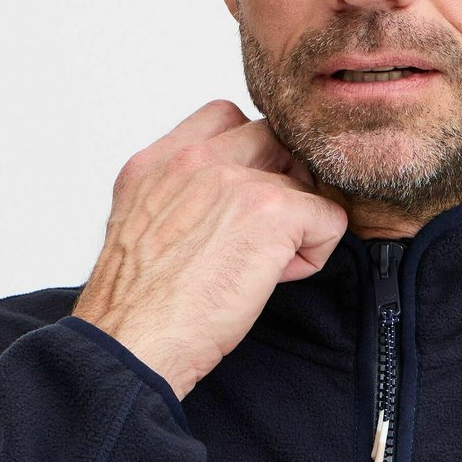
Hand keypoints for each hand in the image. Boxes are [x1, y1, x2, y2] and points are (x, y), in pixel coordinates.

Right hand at [70, 100, 348, 397]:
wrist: (133, 343)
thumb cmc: (135, 307)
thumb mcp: (139, 227)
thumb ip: (177, 196)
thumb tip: (225, 206)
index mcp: (159, 163)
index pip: (226, 118)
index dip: (250, 158)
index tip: (241, 204)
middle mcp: (196, 160)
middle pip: (274, 140)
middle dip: (281, 183)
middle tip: (261, 236)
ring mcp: (236, 180)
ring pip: (303, 181)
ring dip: (295, 223)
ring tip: (260, 265)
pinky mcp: (274, 210)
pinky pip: (329, 217)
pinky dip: (314, 253)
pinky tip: (276, 279)